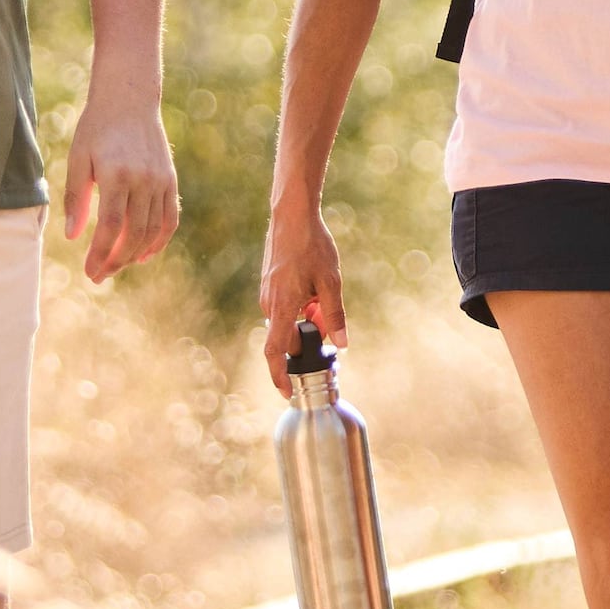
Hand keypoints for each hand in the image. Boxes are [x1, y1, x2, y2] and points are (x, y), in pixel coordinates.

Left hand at [62, 90, 178, 283]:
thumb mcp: (78, 157)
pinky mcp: (170, 181)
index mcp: (116, 174)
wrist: (129, 99)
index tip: (89, 272)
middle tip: (99, 276)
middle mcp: (143, 180)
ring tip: (116, 266)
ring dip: (134, 255)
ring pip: (152, 231)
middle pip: (133, 234)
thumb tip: (73, 236)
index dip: (100, 254)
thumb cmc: (96, 128)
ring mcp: (161, 181)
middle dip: (116, 261)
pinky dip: (159, 241)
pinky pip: (169, 220)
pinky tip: (143, 255)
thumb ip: (76, 198)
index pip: (111, 226)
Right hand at [257, 205, 344, 385]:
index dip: (279, 376)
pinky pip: (284, 307)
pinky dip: (300, 306)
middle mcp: (269, 304)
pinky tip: (313, 287)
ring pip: (288, 320)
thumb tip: (343, 343)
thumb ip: (335, 315)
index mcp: (282, 307)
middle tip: (326, 321)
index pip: (275, 352)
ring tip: (321, 296)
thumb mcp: (331, 282)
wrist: (292, 216)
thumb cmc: (312, 246)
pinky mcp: (269, 285)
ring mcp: (266, 294)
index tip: (287, 392)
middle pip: (288, 337)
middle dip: (308, 337)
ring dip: (306, 319)